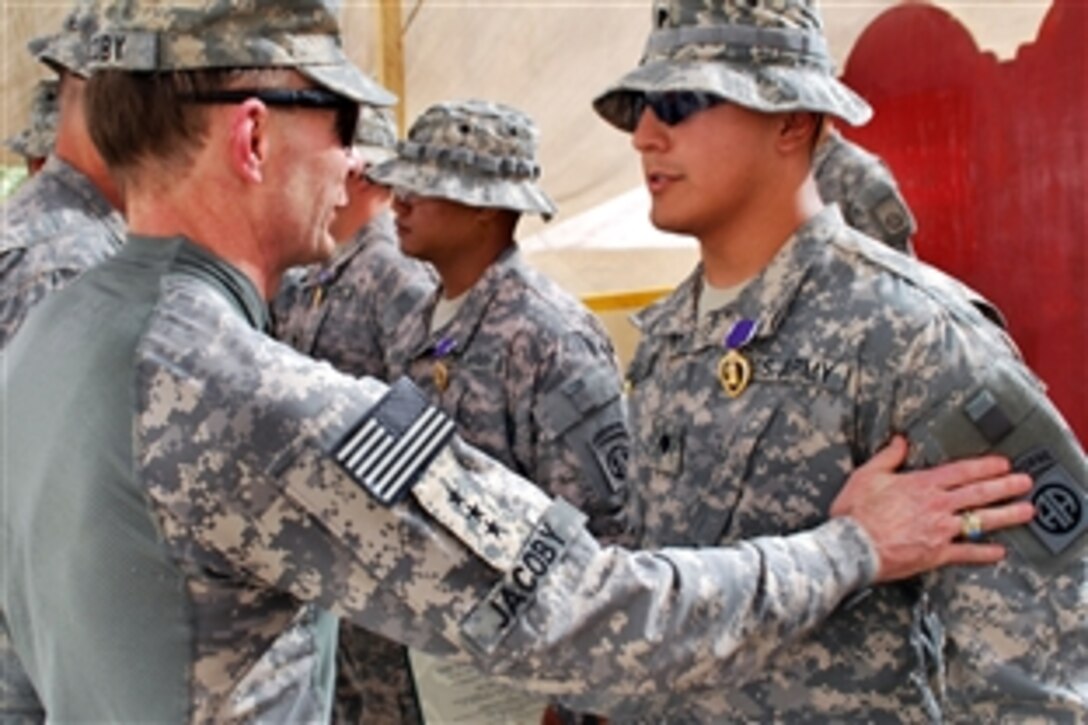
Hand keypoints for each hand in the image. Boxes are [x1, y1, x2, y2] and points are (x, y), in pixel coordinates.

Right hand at [830, 435, 1034, 582]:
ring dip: (1007, 515)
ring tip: (1025, 511)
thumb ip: (888, 457)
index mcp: (922, 485)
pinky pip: (967, 553)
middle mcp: (937, 506)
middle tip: (1024, 482)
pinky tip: (999, 551)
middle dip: (1006, 486)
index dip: (985, 466)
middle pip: (979, 493)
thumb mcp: (867, 475)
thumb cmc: (856, 513)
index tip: (1002, 464)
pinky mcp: (936, 554)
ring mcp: (940, 530)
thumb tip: (900, 441)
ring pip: (981, 520)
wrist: (853, 546)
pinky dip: (984, 552)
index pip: (962, 471)